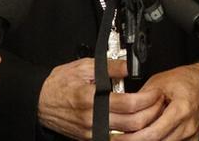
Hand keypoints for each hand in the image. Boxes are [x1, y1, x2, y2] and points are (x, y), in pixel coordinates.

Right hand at [40, 58, 161, 138]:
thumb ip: (110, 66)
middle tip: (158, 102)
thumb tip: (130, 66)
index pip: (129, 104)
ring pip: (127, 135)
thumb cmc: (60, 83)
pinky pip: (115, 139)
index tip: (155, 92)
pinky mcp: (89, 138)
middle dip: (151, 112)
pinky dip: (129, 133)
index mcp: (91, 99)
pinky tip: (136, 123)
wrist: (40, 100)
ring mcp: (91, 131)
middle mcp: (92, 119)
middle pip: (133, 123)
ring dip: (143, 125)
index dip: (148, 99)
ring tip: (151, 112)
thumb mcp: (84, 66)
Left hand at [120, 63, 198, 140]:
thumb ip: (142, 99)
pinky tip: (152, 135)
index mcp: (181, 110)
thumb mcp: (159, 82)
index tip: (120, 137)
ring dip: (149, 140)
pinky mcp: (192, 140)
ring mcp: (191, 135)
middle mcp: (187, 126)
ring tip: (136, 134)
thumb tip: (125, 113)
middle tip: (122, 138)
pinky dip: (160, 140)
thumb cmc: (186, 79)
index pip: (153, 133)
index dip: (133, 138)